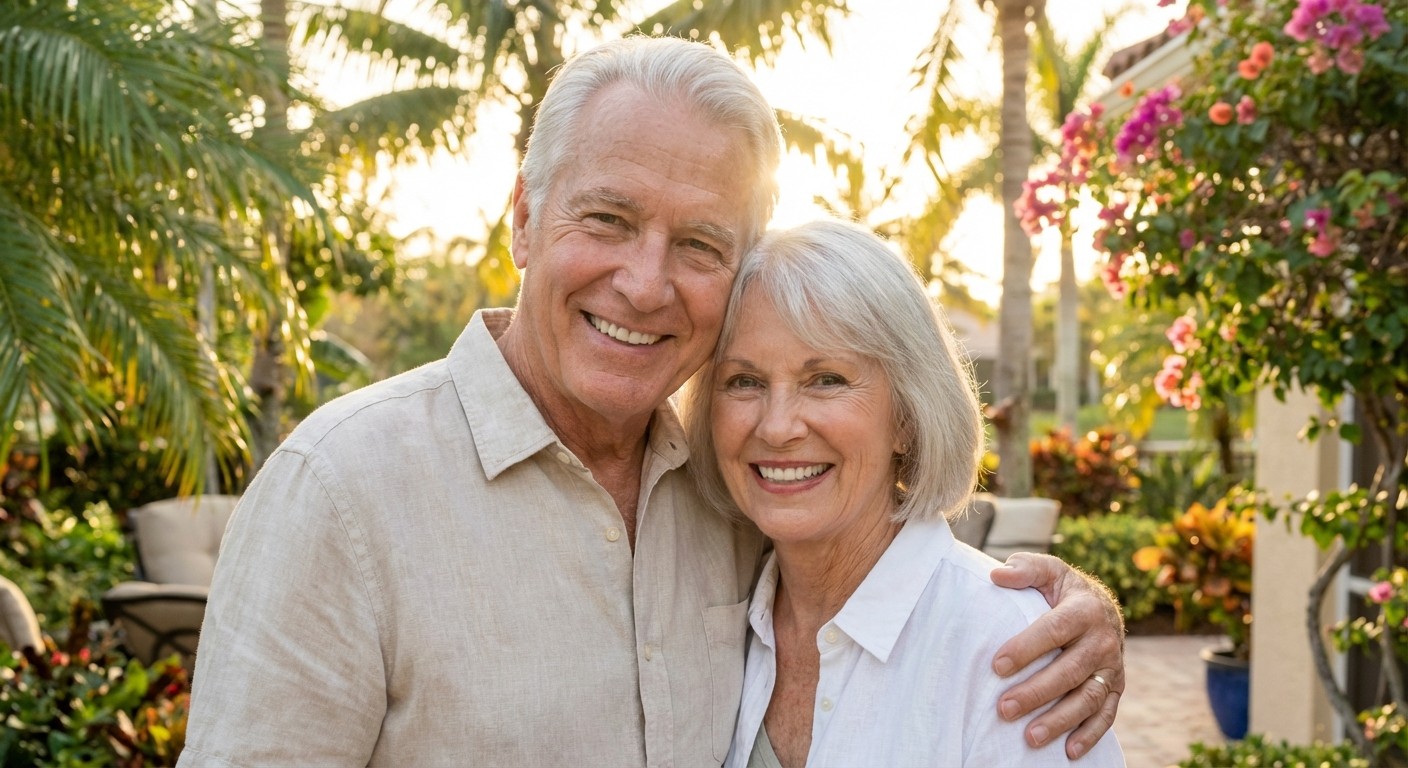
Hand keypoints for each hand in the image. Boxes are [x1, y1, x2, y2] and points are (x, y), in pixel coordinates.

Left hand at [989, 552, 1124, 759]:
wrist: (1102, 607)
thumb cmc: (1063, 591)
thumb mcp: (1048, 571)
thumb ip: (1025, 569)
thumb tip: (997, 575)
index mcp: (1084, 609)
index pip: (1054, 630)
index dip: (1026, 648)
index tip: (997, 666)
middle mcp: (1103, 640)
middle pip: (1069, 670)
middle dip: (1036, 692)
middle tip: (1004, 708)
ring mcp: (1112, 667)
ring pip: (1088, 698)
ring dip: (1060, 720)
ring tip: (1030, 737)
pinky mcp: (1116, 687)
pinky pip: (1106, 714)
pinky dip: (1090, 735)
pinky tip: (1069, 752)